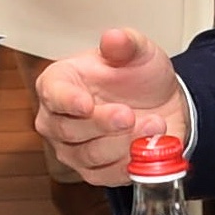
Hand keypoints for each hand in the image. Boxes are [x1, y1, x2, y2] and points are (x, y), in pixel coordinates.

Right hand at [31, 26, 186, 180]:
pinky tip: (147, 148)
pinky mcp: (94, 172)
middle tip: (128, 114)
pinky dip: (129, 164)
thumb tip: (114, 38)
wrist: (161, 104)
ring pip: (89, 155)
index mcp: (59, 83)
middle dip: (102, 123)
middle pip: (69, 129)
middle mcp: (58, 119)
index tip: (85, 103)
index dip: (67, 100)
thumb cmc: (138, 77)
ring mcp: (74, 149)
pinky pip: (106, 175)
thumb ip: (126, 44)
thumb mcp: (138, 52)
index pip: (53, 93)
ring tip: (153, 124)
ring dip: (123, 143)